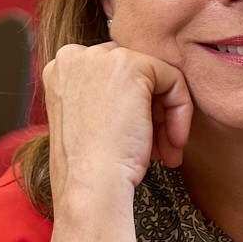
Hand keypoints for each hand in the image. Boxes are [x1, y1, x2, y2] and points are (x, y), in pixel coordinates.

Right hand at [42, 41, 192, 200]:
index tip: (140, 142)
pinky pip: (173, 79)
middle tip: (158, 150)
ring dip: (167, 118)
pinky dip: (181, 111)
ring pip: (155, 77)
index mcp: (60, 70)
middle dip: (152, 114)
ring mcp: (100, 57)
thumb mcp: (90, 122)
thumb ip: (107, 98)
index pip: (113, 77)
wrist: (91, 185)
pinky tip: (173, 142)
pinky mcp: (130, 65)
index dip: (133, 111)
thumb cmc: (91, 167)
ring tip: (168, 153)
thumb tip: (142, 92)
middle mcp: (75, 56)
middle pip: (134, 75)